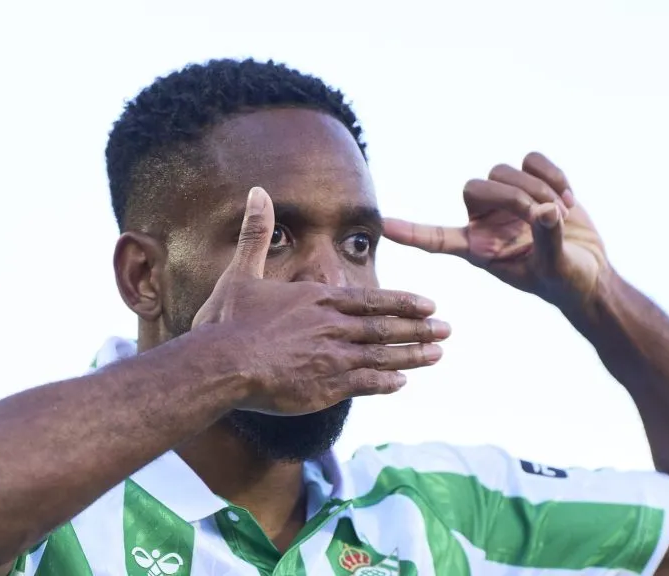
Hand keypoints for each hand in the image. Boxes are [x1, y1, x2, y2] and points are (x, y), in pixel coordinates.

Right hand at [193, 187, 449, 415]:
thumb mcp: (241, 272)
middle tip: (448, 330)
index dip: (403, 302)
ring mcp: (333, 358)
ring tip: (438, 355)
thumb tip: (258, 191)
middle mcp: (333, 327)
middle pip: (385, 326)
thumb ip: (256, 233)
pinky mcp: (326, 387)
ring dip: (413, 355)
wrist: (220, 364)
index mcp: (318, 300)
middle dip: (420, 328)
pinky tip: (402, 384)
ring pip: (383, 355)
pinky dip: (386, 383)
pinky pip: (365, 384)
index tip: (429, 304)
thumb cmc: (227, 321)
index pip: (371, 299)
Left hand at [383, 152, 609, 307]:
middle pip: (474, 187)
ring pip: (503, 170)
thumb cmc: (565, 280)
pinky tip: (568, 200)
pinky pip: (532, 160)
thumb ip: (548, 240)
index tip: (385, 227)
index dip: (412, 232)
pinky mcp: (534, 183)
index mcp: (478, 249)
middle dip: (512, 196)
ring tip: (562, 213)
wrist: (590, 273)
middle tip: (546, 216)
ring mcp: (508, 200)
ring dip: (537, 187)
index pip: (436, 239)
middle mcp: (485, 221)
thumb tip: (547, 211)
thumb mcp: (556, 267)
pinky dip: (552, 175)